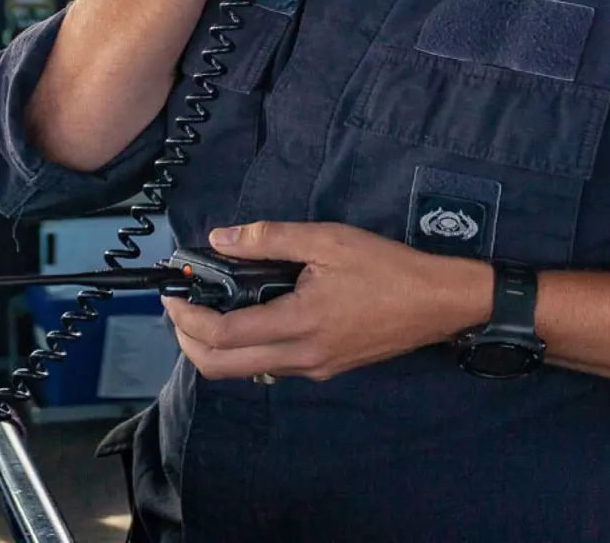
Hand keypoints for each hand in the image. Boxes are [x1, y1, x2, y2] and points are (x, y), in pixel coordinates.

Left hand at [161, 221, 492, 383]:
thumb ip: (270, 238)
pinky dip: (244, 346)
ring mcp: (313, 368)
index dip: (186, 317)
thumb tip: (221, 238)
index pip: (222, 336)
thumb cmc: (386, 267)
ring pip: (244, 371)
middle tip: (179, 305)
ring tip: (209, 304)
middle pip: (222, 368)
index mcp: (298, 325)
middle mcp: (300, 358)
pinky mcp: (325, 368)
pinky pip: (270, 365)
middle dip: (188, 339)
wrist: (438, 303)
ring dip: (215, 345)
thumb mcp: (328, 239)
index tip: (171, 293)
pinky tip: (250, 311)